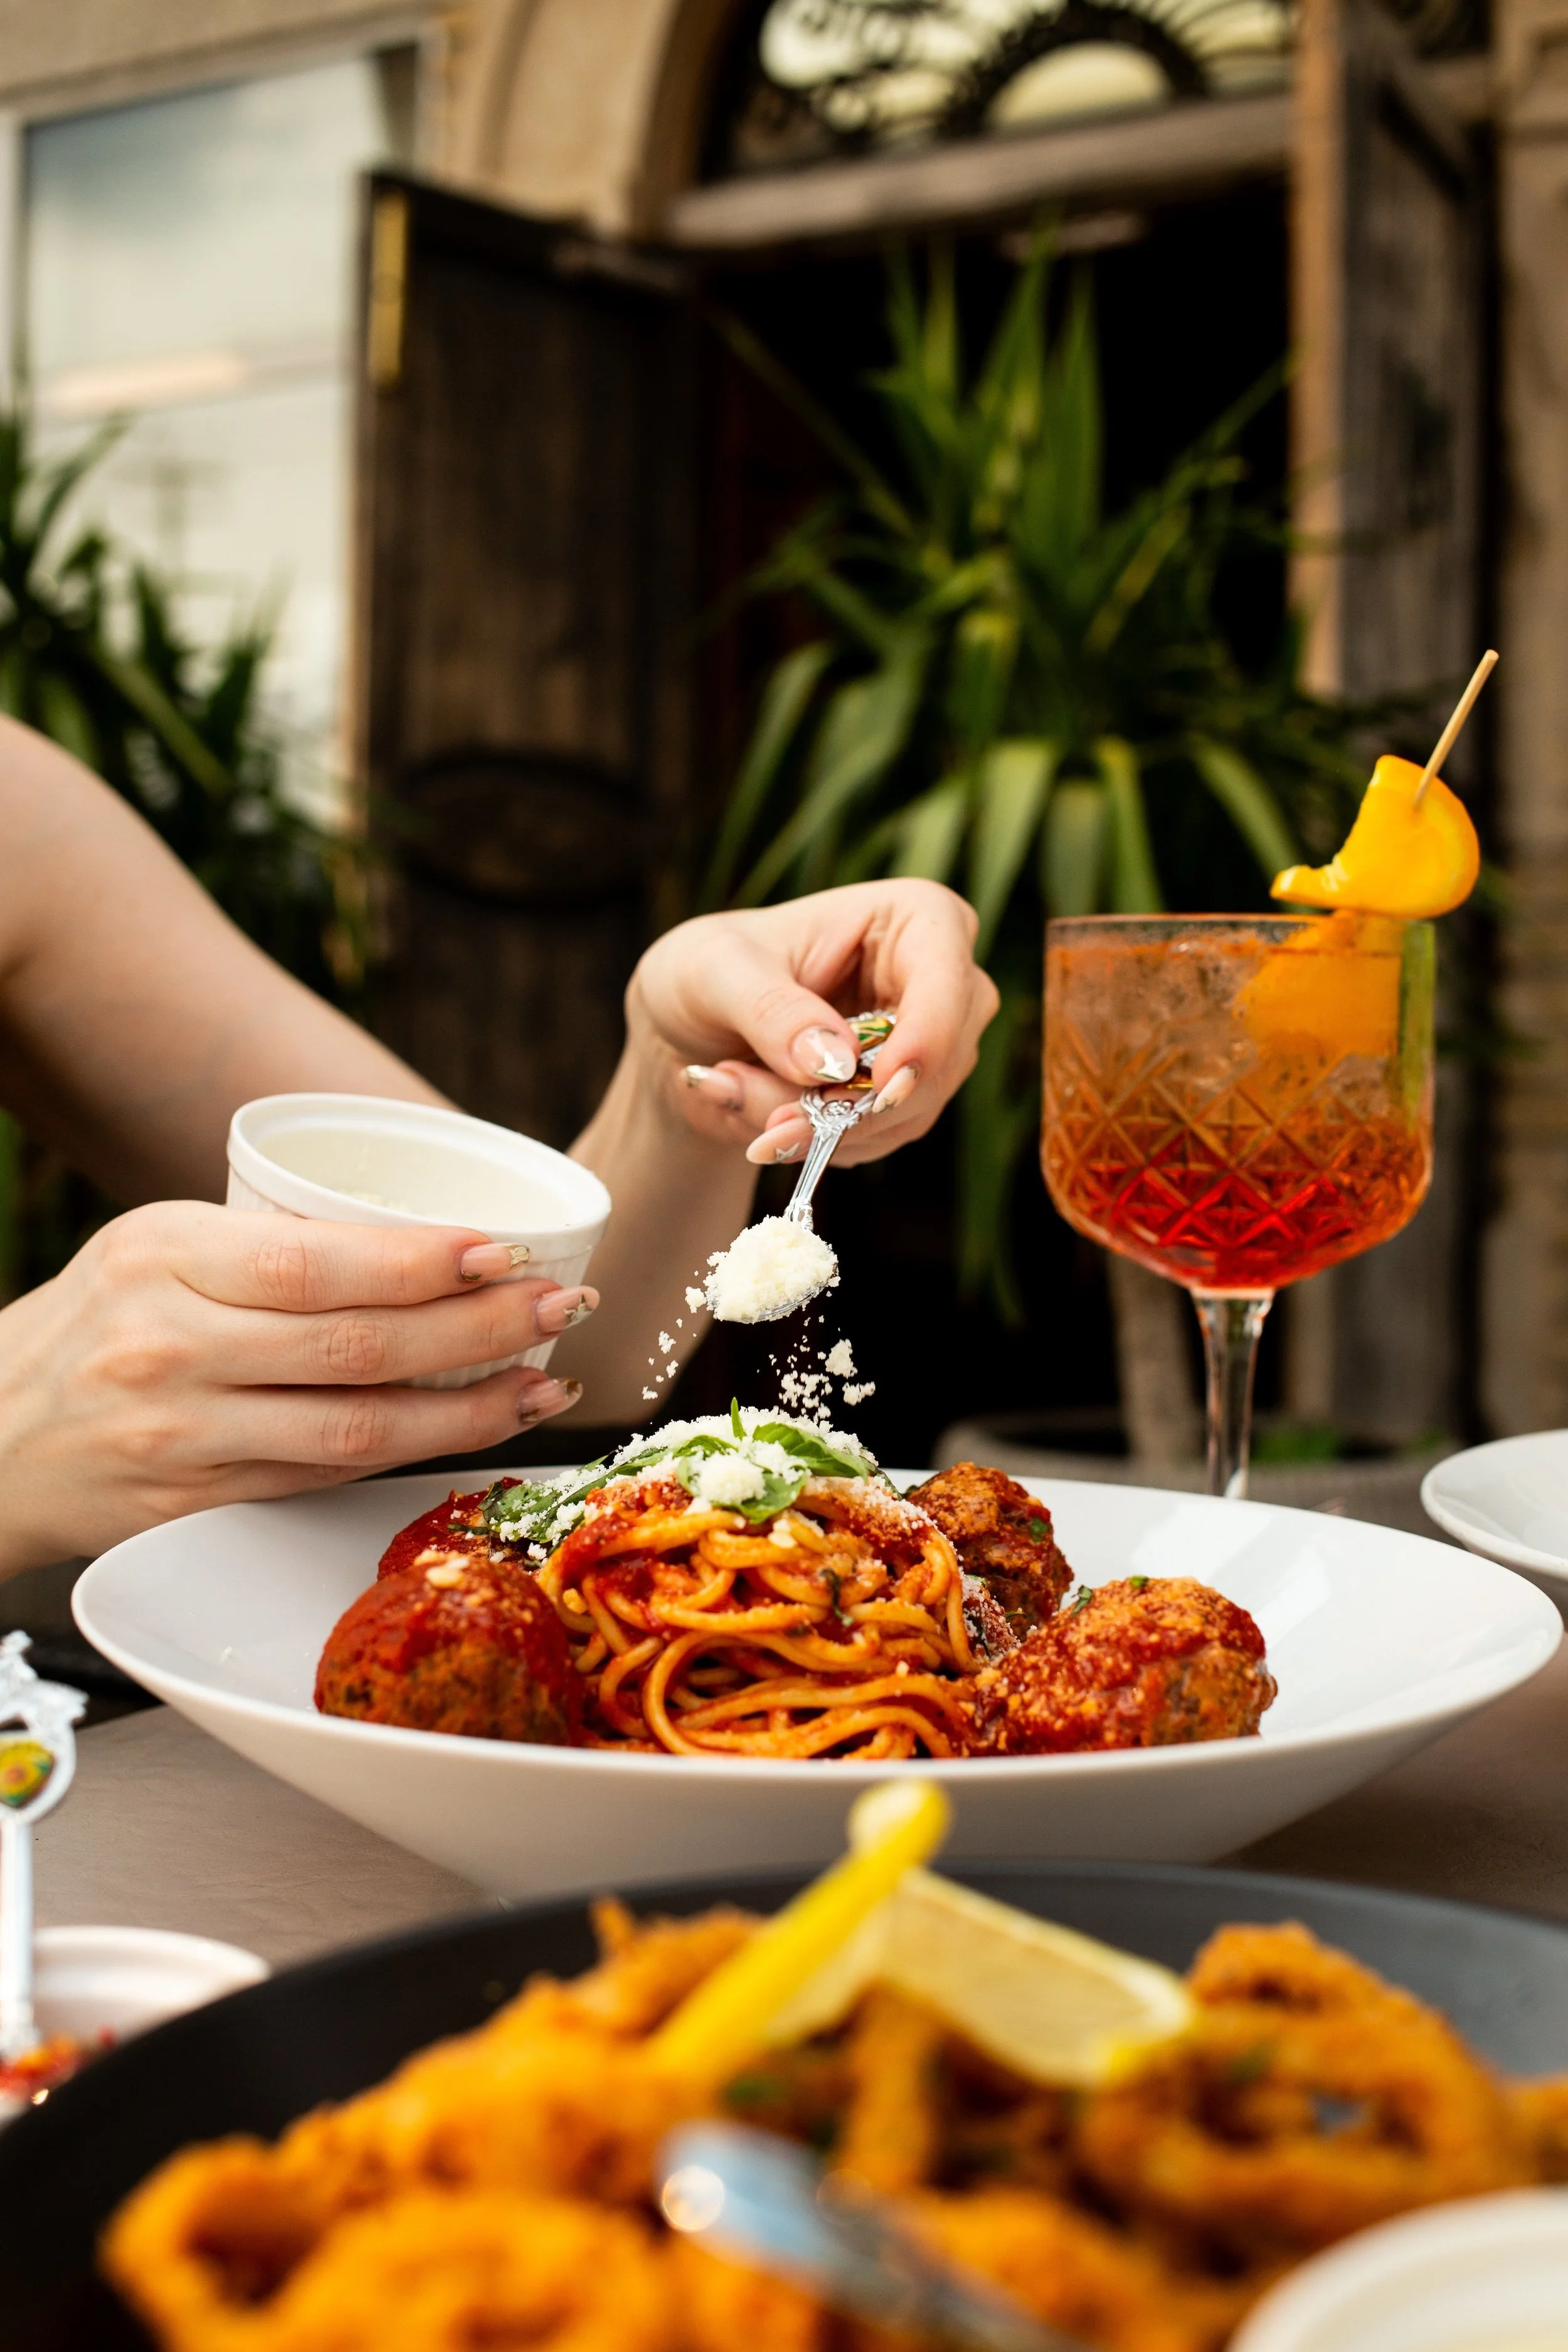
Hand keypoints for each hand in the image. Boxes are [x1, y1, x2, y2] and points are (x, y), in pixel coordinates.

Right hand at [0, 1205, 596, 1575]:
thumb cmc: (93, 1322)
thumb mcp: (158, 1247)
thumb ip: (269, 1247)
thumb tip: (426, 1243)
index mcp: (164, 1258)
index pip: (315, 1262)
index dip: (422, 1261)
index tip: (503, 1251)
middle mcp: (172, 1348)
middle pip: (357, 1348)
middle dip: (478, 1329)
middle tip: (562, 1306)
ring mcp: (185, 1437)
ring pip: (356, 1430)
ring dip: (469, 1408)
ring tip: (543, 1380)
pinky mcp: (199, 1502)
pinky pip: (327, 1475)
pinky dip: (413, 1453)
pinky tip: (473, 1429)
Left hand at [627, 880, 998, 1167]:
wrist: (689, 1029)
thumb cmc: (708, 970)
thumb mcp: (716, 971)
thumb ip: (772, 1011)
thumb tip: (834, 1063)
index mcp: (911, 918)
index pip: (949, 977)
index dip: (928, 1036)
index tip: (881, 1087)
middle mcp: (936, 982)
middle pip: (941, 1057)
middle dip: (856, 1102)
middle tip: (772, 1120)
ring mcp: (926, 1046)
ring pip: (908, 1108)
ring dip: (823, 1125)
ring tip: (741, 1096)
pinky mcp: (903, 1098)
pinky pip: (881, 1137)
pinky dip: (820, 1141)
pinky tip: (767, 1120)